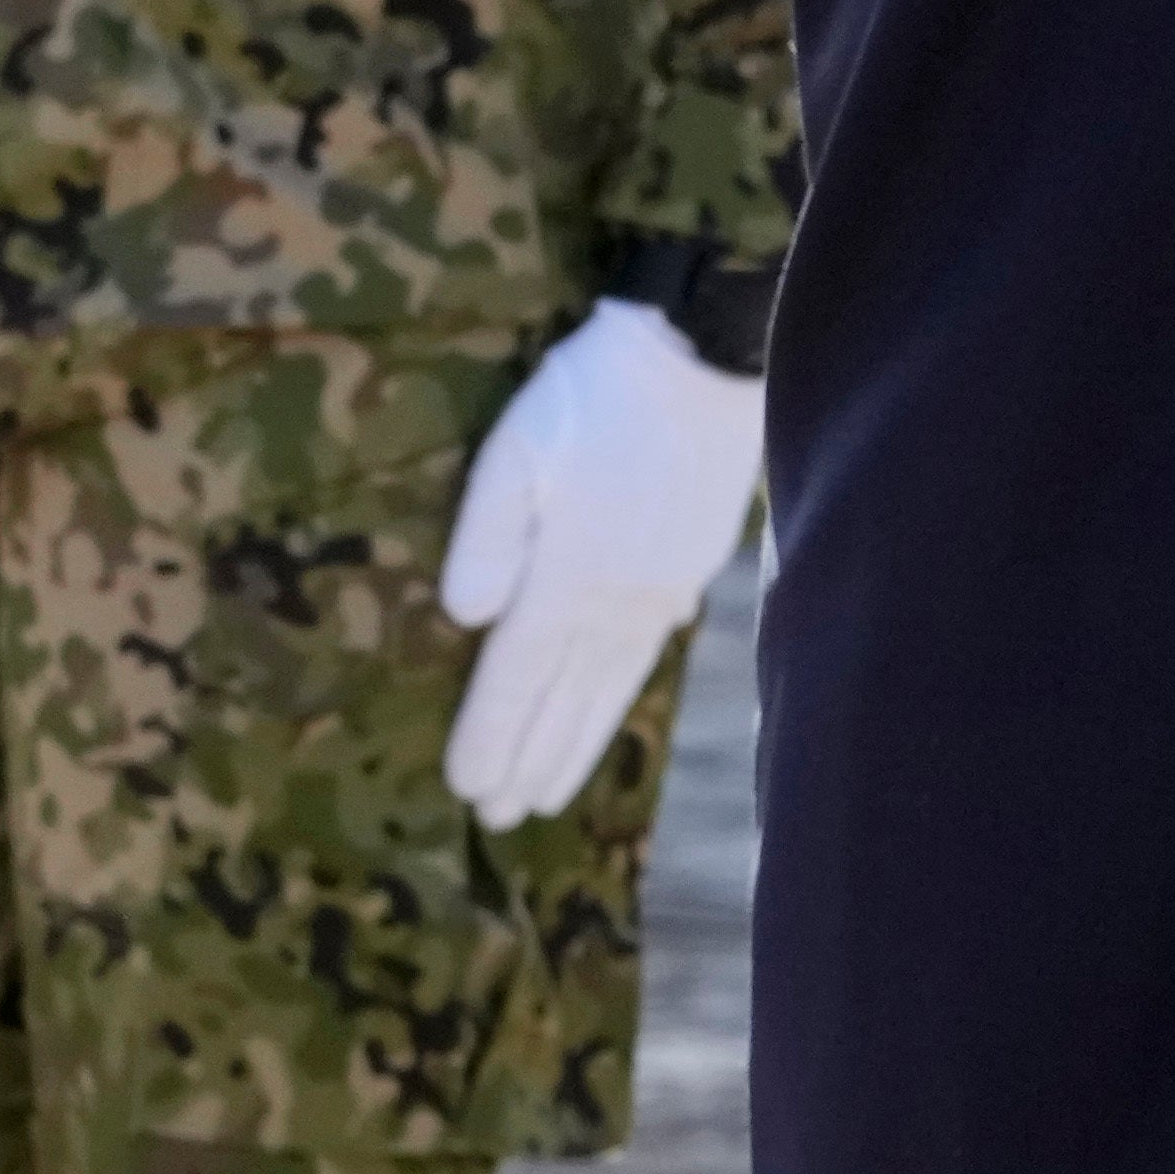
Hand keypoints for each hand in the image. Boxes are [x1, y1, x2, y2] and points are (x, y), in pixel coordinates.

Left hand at [433, 295, 766, 822]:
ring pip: (612, 686)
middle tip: (501, 817)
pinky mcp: (693, 568)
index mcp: (568, 576)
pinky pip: (648, 654)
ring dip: (578, 743)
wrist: (707, 356)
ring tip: (550, 791)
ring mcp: (663, 589)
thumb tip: (468, 621)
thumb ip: (487, 537)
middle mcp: (619, 600)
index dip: (490, 735)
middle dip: (531, 760)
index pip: (518, 677)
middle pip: (567, 700)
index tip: (466, 790)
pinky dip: (622, 696)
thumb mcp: (518, 448)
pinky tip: (610, 708)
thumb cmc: (598, 394)